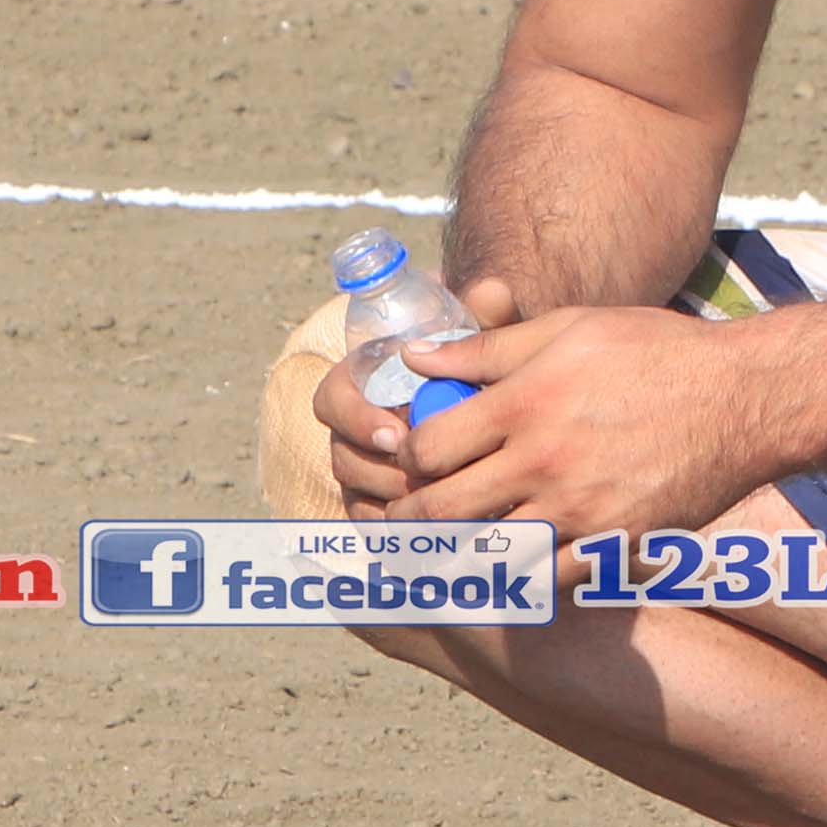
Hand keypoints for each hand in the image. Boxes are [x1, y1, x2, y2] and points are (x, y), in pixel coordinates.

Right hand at [311, 274, 520, 515]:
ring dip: (393, 505)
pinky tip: (438, 535)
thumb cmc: (477, 366)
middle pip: (342, 457)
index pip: (332, 399)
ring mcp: (363, 471)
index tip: (397, 434)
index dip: (357, 420)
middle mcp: (352, 428)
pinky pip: (374, 529)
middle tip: (422, 481)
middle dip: (379, 472)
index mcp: (361, 381)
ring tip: (439, 506)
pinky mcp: (379, 508)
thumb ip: (483, 317)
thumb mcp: (483, 341)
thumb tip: (494, 291)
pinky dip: (400, 535)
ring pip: (357, 497)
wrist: (488, 407)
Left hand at [376, 294, 786, 546]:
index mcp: (524, 404)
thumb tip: (415, 358)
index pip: (427, 449)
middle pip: (443, 512)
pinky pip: (549, 581)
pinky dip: (523, 578)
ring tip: (452, 547)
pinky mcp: (616, 544)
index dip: (409, 457)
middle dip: (413, 518)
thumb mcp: (569, 330)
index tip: (415, 459)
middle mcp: (544, 462)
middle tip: (408, 517)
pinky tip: (515, 564)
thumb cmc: (656, 352)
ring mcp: (581, 511)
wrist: (745, 399)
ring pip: (489, 556)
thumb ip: (487, 349)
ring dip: (462, 555)